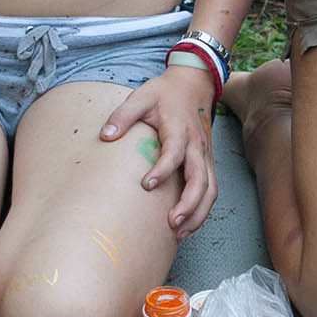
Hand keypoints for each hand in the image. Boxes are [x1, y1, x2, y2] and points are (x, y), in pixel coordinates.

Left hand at [100, 65, 218, 233]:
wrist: (195, 83)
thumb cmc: (165, 93)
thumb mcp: (141, 95)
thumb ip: (123, 114)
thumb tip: (105, 135)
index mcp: (180, 129)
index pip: (175, 152)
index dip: (163, 169)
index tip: (146, 185)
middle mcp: (197, 145)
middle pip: (201, 179)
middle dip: (189, 204)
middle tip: (171, 223)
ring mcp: (205, 155)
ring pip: (211, 189)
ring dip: (198, 213)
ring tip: (179, 233)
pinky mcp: (207, 162)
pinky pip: (211, 188)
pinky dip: (202, 209)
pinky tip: (187, 225)